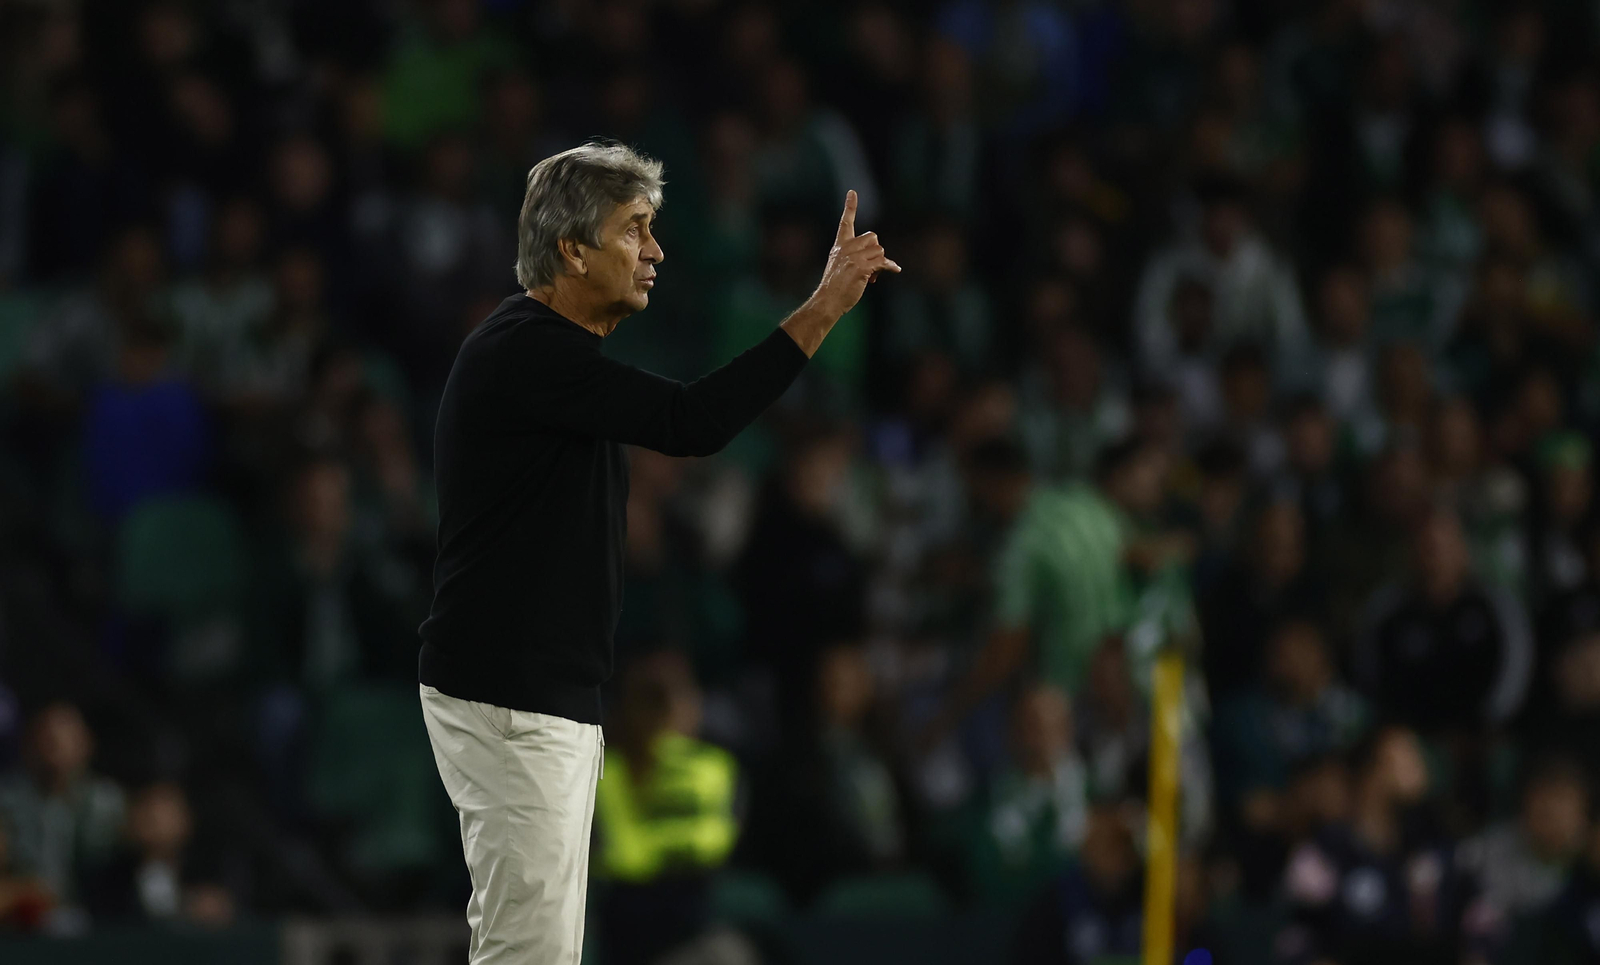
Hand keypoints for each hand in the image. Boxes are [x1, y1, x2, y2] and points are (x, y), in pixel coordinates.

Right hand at [807, 190, 900, 321]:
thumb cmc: (835, 288)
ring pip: (880, 251)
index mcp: (840, 246)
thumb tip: (880, 263)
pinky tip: (895, 270)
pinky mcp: (861, 267)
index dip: (850, 207)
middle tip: (871, 267)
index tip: (852, 192)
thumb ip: (855, 258)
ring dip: (880, 263)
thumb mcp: (840, 267)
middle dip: (876, 251)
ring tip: (871, 277)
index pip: (846, 222)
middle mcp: (846, 248)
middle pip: (873, 237)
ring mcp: (853, 257)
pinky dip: (890, 267)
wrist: (828, 301)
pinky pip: (883, 262)